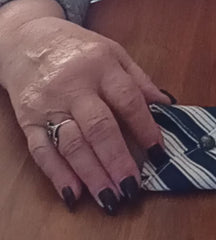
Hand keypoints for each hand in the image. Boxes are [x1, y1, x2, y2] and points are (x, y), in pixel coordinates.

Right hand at [1, 16, 171, 213]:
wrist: (26, 40)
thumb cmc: (78, 49)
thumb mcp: (113, 52)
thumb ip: (138, 80)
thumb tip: (167, 105)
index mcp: (101, 66)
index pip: (127, 98)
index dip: (145, 127)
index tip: (158, 154)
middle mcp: (74, 86)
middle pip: (98, 126)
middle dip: (117, 160)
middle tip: (132, 188)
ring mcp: (49, 104)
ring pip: (71, 143)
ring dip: (91, 174)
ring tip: (110, 199)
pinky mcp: (28, 120)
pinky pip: (41, 150)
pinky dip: (57, 174)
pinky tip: (73, 194)